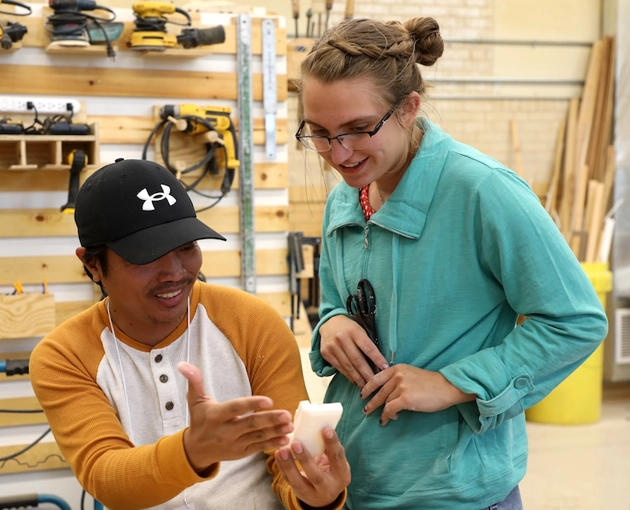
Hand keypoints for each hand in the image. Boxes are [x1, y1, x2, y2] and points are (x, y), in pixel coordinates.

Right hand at [178, 362, 293, 472]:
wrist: (195, 450)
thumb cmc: (199, 420)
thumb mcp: (194, 400)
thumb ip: (194, 381)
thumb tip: (183, 364)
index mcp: (216, 416)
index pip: (236, 408)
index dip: (252, 404)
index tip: (268, 400)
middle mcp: (226, 431)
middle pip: (251, 424)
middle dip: (270, 419)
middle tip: (286, 414)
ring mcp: (235, 443)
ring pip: (258, 436)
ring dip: (275, 431)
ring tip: (290, 425)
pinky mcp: (241, 452)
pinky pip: (258, 447)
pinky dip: (272, 443)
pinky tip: (286, 439)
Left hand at [274, 427, 350, 507]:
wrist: (326, 495)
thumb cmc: (331, 470)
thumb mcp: (336, 461)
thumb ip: (329, 446)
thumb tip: (318, 422)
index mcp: (342, 475)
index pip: (337, 458)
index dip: (332, 443)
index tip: (325, 429)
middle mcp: (329, 487)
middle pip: (316, 475)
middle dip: (305, 459)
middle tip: (296, 443)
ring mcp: (313, 494)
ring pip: (298, 482)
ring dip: (288, 465)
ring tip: (281, 450)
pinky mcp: (299, 493)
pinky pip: (289, 481)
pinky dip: (282, 468)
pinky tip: (278, 455)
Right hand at [319, 315, 388, 387]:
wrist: (329, 323)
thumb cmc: (349, 328)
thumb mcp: (360, 330)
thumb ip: (367, 343)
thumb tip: (379, 363)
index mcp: (354, 330)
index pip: (368, 347)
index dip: (377, 359)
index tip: (385, 368)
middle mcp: (342, 338)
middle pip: (357, 360)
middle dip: (367, 374)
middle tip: (376, 383)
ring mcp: (332, 346)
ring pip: (348, 367)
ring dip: (358, 378)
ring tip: (366, 386)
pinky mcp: (326, 353)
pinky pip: (340, 368)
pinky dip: (349, 376)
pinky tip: (355, 381)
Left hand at [360, 364, 475, 424]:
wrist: (447, 387)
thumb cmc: (431, 383)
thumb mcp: (411, 375)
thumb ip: (398, 380)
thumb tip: (386, 393)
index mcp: (398, 368)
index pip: (376, 377)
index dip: (368, 387)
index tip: (363, 394)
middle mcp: (397, 375)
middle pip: (379, 391)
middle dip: (371, 402)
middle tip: (366, 410)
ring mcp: (401, 386)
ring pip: (385, 401)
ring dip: (382, 411)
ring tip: (381, 418)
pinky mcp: (405, 398)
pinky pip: (390, 409)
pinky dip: (387, 416)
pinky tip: (388, 419)